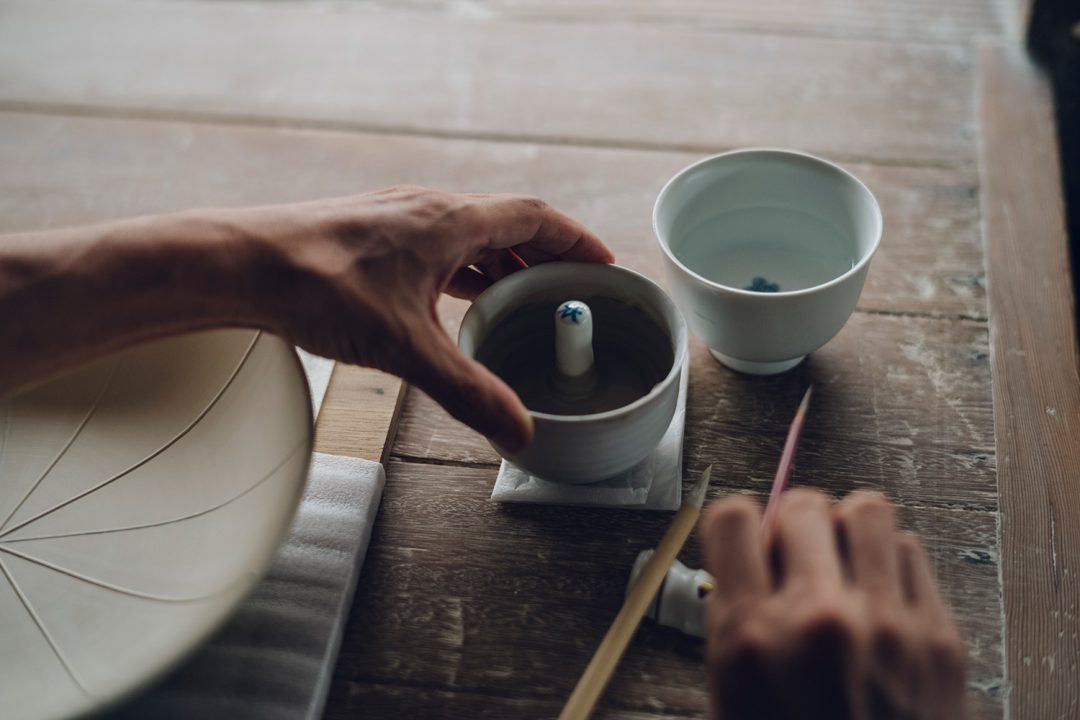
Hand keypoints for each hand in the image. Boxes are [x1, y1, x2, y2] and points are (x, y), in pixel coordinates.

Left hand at [248, 186, 612, 450]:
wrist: (241, 265)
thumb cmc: (318, 286)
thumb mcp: (405, 349)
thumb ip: (468, 392)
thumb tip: (519, 432)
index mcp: (450, 221)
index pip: (535, 218)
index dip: (575, 240)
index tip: (602, 261)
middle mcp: (428, 211)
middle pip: (506, 225)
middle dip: (544, 257)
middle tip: (568, 291)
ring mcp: (397, 221)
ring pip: (468, 236)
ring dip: (502, 264)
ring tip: (524, 299)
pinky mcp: (370, 236)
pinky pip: (436, 247)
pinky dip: (462, 270)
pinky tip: (457, 301)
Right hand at [698, 490, 966, 719]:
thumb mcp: (730, 694)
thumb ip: (735, 619)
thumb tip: (748, 559)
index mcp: (752, 639)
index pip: (732, 519)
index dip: (736, 526)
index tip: (744, 540)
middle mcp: (820, 620)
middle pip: (801, 504)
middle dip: (791, 524)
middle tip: (795, 554)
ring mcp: (888, 626)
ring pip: (866, 510)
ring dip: (846, 530)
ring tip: (842, 563)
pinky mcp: (940, 638)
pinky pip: (911, 552)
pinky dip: (889, 562)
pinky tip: (878, 595)